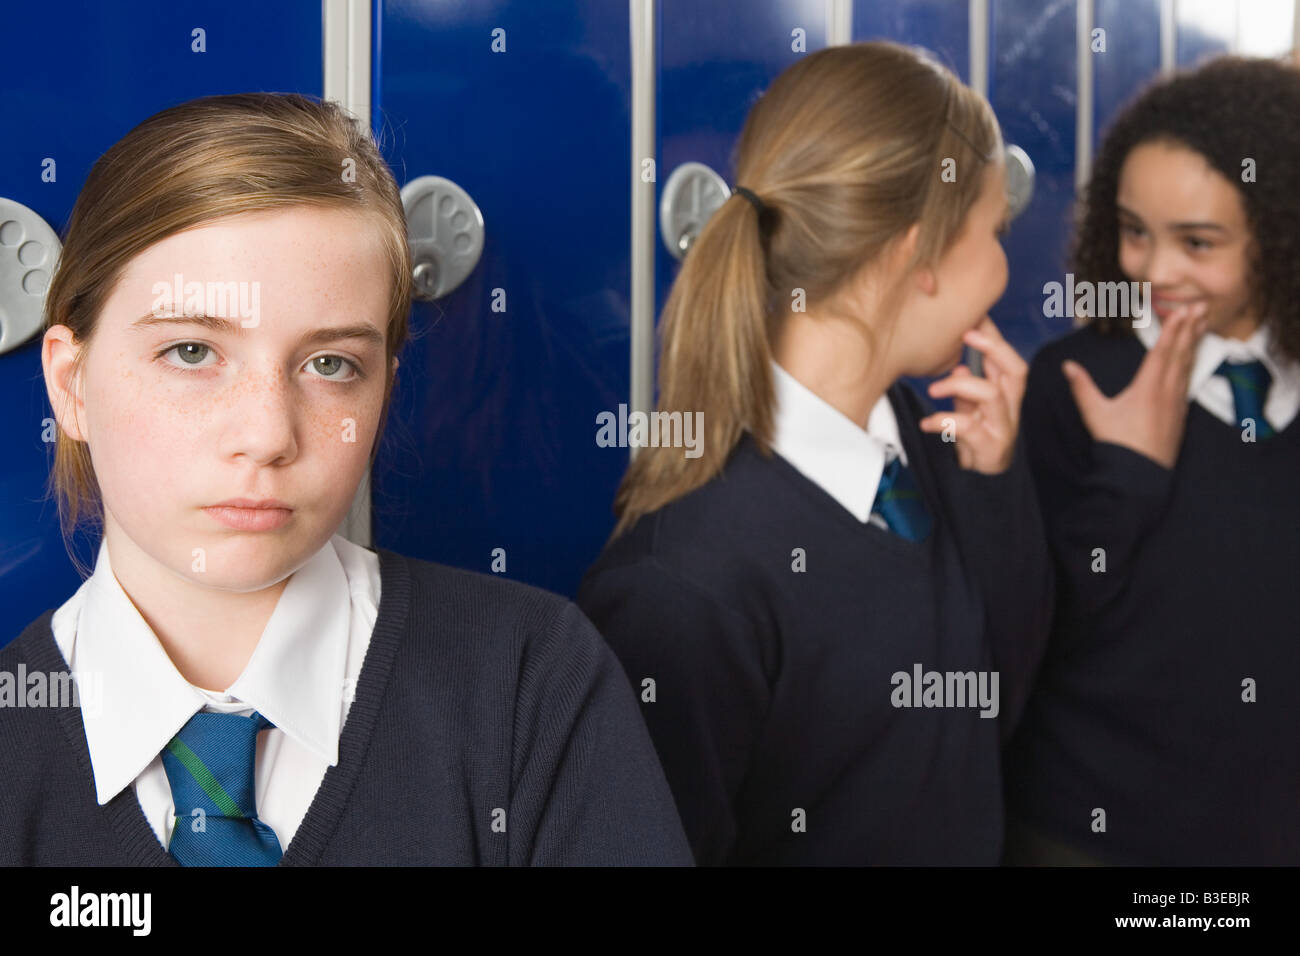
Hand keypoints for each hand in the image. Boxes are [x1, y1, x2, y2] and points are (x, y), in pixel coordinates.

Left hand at [920, 316, 1027, 473]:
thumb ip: (966, 389)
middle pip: (1016, 369)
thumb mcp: (970, 411)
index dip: (995, 336)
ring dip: (960, 385)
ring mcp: (1003, 428)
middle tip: (965, 335)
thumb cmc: (977, 440)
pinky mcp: (990, 448)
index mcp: (1007, 395)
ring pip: (992, 394)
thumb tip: (960, 368)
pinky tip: (927, 424)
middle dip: (993, 347)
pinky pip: (969, 427)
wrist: (983, 485)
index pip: (1009, 359)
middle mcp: (1011, 408)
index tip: (976, 316)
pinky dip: (945, 421)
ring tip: (933, 389)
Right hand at [1061, 301, 1207, 468]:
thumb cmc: (1117, 443)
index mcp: (1148, 387)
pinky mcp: (1180, 413)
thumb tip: (1067, 366)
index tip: (1182, 311)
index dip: (1172, 329)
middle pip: (1181, 354)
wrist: (1139, 474)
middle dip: (1190, 329)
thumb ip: (1082, 387)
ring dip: (1194, 343)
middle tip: (1201, 307)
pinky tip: (1193, 359)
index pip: (1162, 352)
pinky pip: (1188, 380)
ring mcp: (1177, 402)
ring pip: (1188, 366)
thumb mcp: (1095, 414)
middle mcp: (1167, 391)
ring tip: (1202, 324)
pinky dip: (1192, 364)